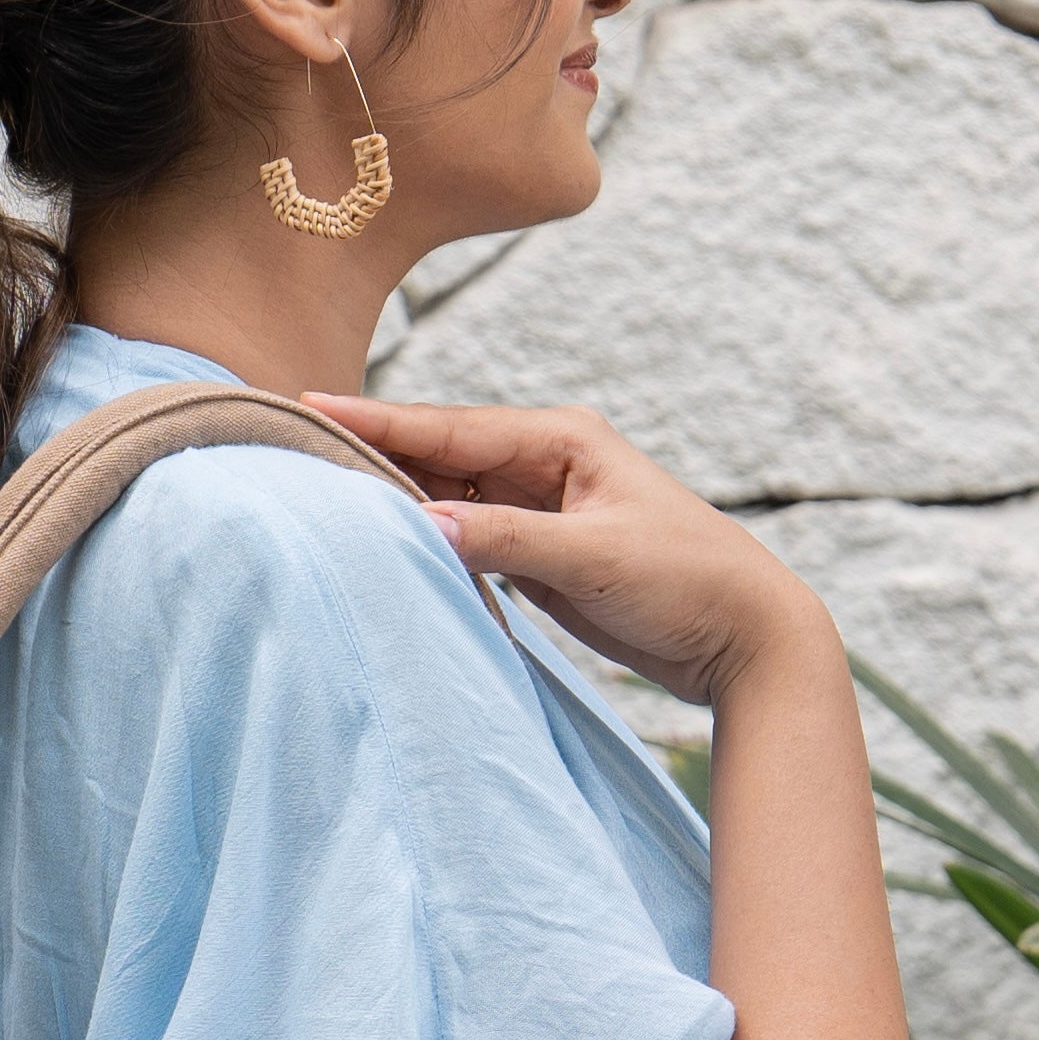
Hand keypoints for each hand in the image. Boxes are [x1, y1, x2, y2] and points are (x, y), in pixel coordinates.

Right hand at [300, 392, 837, 710]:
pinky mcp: (543, 553)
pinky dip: (428, 537)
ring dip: (394, 495)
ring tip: (319, 488)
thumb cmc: (687, 583)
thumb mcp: (593, 558)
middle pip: (439, 452)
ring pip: (449, 494)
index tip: (305, 403)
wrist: (746, 636)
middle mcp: (546, 463)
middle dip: (370, 448)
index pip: (448, 427)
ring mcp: (542, 507)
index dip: (375, 419)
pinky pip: (469, 535)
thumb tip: (423, 521)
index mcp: (561, 440)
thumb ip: (507, 538)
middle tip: (292, 443)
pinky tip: (385, 540)